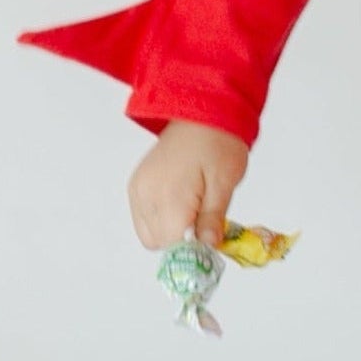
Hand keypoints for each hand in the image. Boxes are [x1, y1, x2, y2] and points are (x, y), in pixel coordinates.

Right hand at [128, 119, 248, 250]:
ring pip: (148, 234)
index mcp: (169, 196)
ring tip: (193, 210)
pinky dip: (160, 220)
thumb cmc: (218, 143)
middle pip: (159, 242)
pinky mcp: (136, 184)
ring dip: (170, 231)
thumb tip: (207, 247)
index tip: (210, 243)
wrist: (202, 111)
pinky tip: (180, 204)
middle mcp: (146, 195)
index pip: (173, 245)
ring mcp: (138, 189)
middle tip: (204, 225)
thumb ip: (212, 219)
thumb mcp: (224, 184)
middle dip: (182, 241)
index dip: (194, 249)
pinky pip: (143, 217)